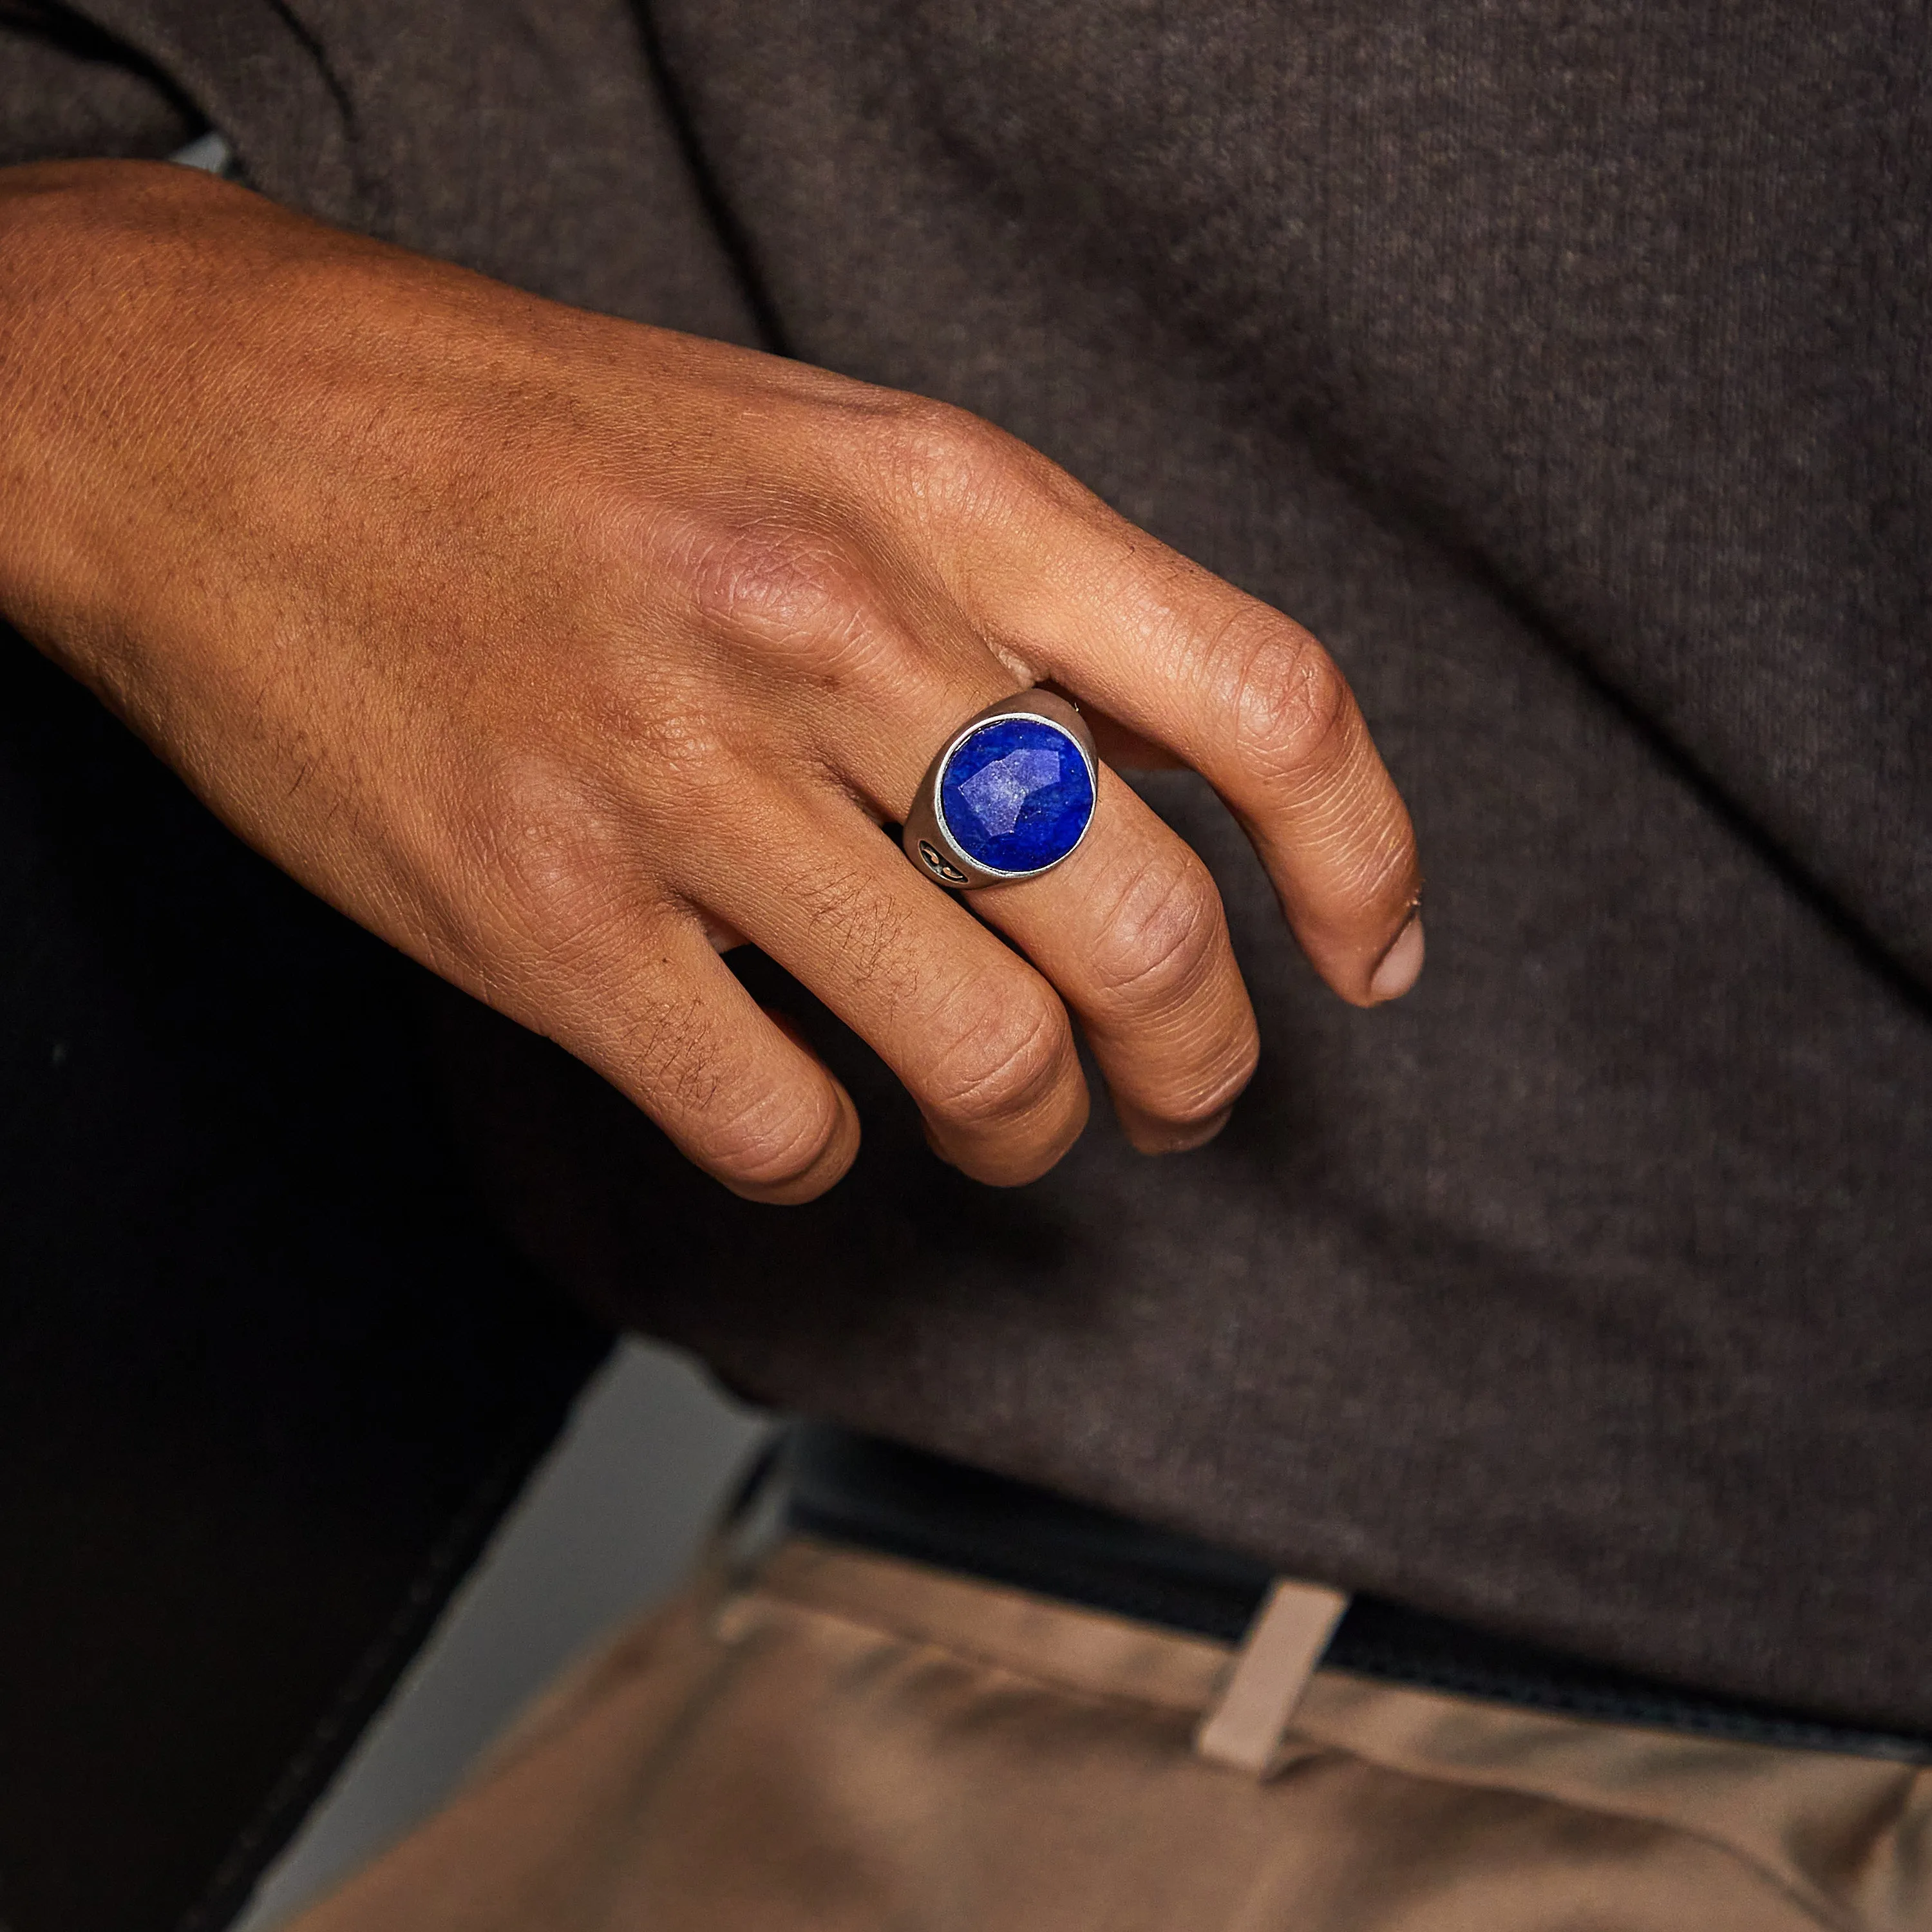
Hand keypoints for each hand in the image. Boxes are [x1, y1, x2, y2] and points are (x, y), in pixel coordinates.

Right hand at [0, 161, 1421, 1203]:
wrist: (221, 424)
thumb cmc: (543, 443)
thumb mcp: (827, 451)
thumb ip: (1008, 608)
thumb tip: (1154, 776)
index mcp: (941, 496)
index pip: (1262, 699)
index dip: (1360, 858)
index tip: (1369, 957)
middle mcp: (838, 633)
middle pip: (1149, 931)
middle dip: (1201, 1062)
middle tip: (1177, 1094)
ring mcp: (685, 787)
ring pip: (986, 1062)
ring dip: (1024, 1128)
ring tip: (998, 1115)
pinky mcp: (546, 925)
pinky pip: (780, 1126)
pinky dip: (818, 1148)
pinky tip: (788, 1094)